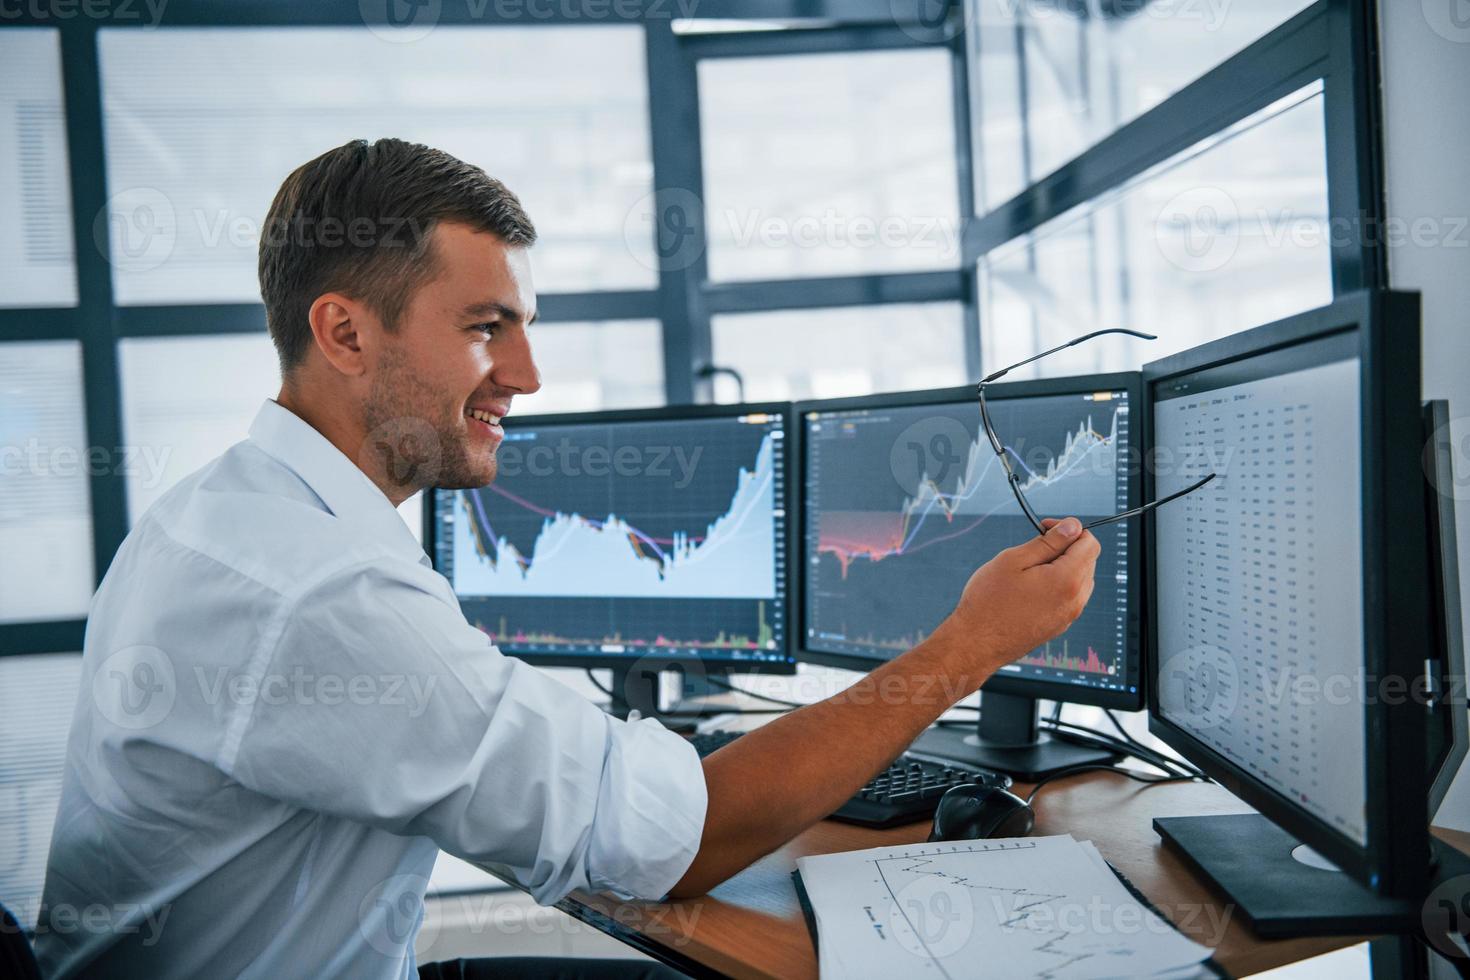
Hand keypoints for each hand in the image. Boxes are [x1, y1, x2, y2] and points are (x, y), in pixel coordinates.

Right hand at [934, 517, 1100, 675]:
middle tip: (1033, 548)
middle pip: (1088, 560)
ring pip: (1080, 579)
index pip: (1090, 543)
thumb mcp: (1014, 560)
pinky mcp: (1060, 625)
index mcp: (1067, 580)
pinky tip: (1030, 588)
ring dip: (1062, 566)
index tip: (1045, 529)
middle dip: (1066, 547)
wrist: (977, 643)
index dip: (1069, 529)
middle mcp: (1075, 600)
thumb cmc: (989, 601)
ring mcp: (1069, 616)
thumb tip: (1073, 526)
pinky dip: (1057, 585)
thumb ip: (1048, 542)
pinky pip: (1070, 596)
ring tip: (1030, 570)